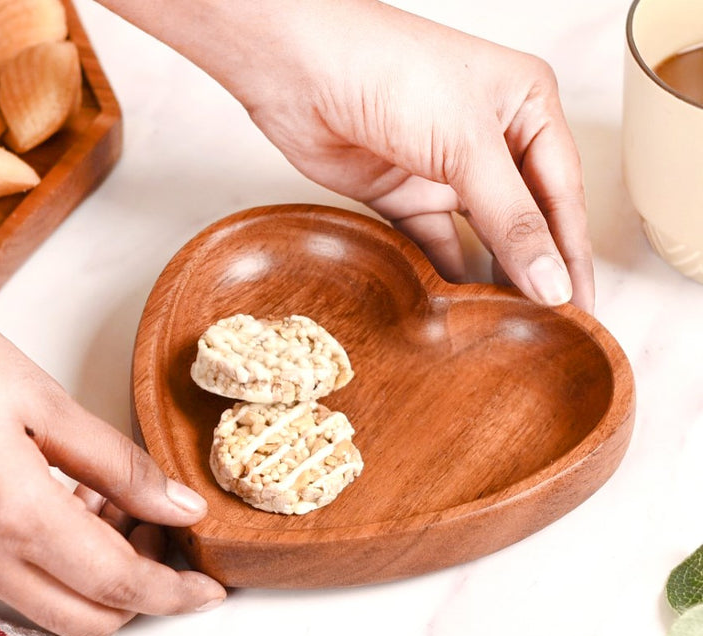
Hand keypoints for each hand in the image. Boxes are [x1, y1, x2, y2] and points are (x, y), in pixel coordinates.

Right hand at [0, 284, 224, 635]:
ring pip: (53, 608)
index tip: (210, 588)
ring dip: (102, 577)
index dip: (173, 593)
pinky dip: (62, 564)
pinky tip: (75, 506)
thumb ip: (124, 467)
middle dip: (141, 591)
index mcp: (13, 514)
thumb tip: (182, 508)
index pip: (116, 583)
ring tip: (118, 507)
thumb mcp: (51, 404)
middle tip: (163, 533)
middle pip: (86, 620)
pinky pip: (19, 584)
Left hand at [102, 0, 592, 311]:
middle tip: (552, 325)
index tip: (580, 305)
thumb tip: (550, 279)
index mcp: (526, 108)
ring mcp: (443, 169)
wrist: (297, 69)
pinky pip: (434, 242)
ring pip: (481, 234)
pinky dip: (447, 271)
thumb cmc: (388, 70)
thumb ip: (511, 219)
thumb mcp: (467, 145)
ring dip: (495, 275)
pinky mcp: (403, 193)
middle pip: (525, 217)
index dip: (572, 253)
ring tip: (512, 324)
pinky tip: (463, 304)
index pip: (562, 194)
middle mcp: (489, 139)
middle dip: (538, 268)